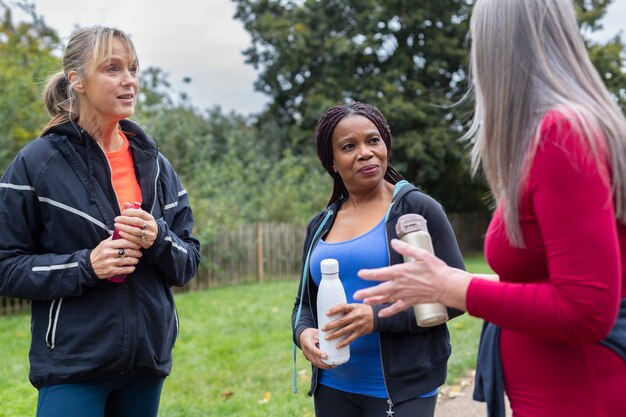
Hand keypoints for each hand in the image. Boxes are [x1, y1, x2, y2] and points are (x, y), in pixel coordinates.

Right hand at [90, 235, 141, 279]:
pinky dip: (130, 269)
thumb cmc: (99, 253)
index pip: (124, 242)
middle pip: (127, 251)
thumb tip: (123, 231)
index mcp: (107, 245)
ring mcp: (109, 262)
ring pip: (127, 260)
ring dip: (134, 260)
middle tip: (139, 253)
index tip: (138, 244)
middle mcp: (108, 253)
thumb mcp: (103, 244)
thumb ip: (113, 238)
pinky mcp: (110, 271)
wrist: (89, 266)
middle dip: (136, 252)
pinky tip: (132, 267)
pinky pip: (124, 270)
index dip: (134, 243)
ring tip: (136, 259)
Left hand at [114, 202, 157, 248]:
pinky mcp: (145, 242)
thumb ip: (134, 210)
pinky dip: (127, 236)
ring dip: (125, 228)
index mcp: (150, 218)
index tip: (122, 212)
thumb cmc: (145, 225)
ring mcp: (149, 235)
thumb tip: (126, 204)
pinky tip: (120, 233)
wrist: (154, 237)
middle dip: (125, 220)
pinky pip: (135, 239)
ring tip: (117, 225)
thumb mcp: (142, 217)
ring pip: (136, 231)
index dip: (131, 212)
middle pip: (137, 221)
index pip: (141, 213)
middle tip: (116, 219)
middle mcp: (151, 226)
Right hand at [299, 328, 334, 368]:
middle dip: (324, 364)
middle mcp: (306, 351)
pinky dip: (323, 365)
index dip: (319, 354)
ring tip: (334, 365)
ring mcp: (307, 356)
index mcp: (307, 342)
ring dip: (325, 366)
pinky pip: (316, 363)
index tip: (326, 356)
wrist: (302, 336)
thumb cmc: (311, 333)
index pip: (312, 349)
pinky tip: (331, 365)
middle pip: (314, 360)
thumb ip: (321, 336)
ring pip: (316, 363)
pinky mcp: (309, 359)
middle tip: (333, 363)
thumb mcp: (315, 332)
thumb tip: (331, 339)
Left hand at [321, 303, 373, 348]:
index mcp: (354, 307)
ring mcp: (358, 325)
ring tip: (327, 337)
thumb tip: (332, 311)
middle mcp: (356, 316)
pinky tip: (337, 346)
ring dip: (335, 335)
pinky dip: (343, 343)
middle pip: (341, 321)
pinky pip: (351, 339)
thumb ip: (346, 309)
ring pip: (344, 331)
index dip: (334, 310)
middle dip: (331, 325)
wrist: (377, 317)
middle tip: (323, 328)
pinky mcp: (360, 332)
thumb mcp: (356, 306)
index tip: (326, 313)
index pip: (342, 307)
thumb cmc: (363, 310)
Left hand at [354, 239, 470, 315]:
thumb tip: (394, 242)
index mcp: (401, 272)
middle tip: (355, 295)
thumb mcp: (421, 254)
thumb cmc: (435, 269)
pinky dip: (389, 311)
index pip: (380, 273)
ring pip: (386, 299)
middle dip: (366, 292)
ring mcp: (405, 294)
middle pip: (380, 289)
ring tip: (364, 302)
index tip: (360, 274)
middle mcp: (400, 284)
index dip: (369, 274)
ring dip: (374, 301)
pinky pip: (397, 308)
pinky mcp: (410, 301)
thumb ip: (406, 248)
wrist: (447, 286)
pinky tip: (382, 314)